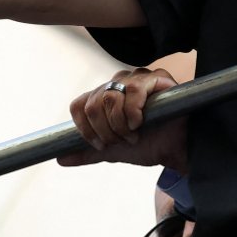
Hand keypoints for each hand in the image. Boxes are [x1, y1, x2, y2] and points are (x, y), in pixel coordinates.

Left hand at [63, 68, 187, 171]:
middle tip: (122, 141)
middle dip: (105, 130)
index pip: (79, 105)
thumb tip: (60, 159)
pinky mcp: (157, 77)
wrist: (176, 150)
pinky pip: (134, 89)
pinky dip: (133, 111)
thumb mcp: (113, 150)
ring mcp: (136, 78)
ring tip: (134, 134)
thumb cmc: (148, 145)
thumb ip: (88, 152)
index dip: (84, 128)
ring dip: (119, 123)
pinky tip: (141, 122)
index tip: (100, 144)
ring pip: (110, 96)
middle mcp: (117, 83)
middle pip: (93, 102)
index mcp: (104, 96)